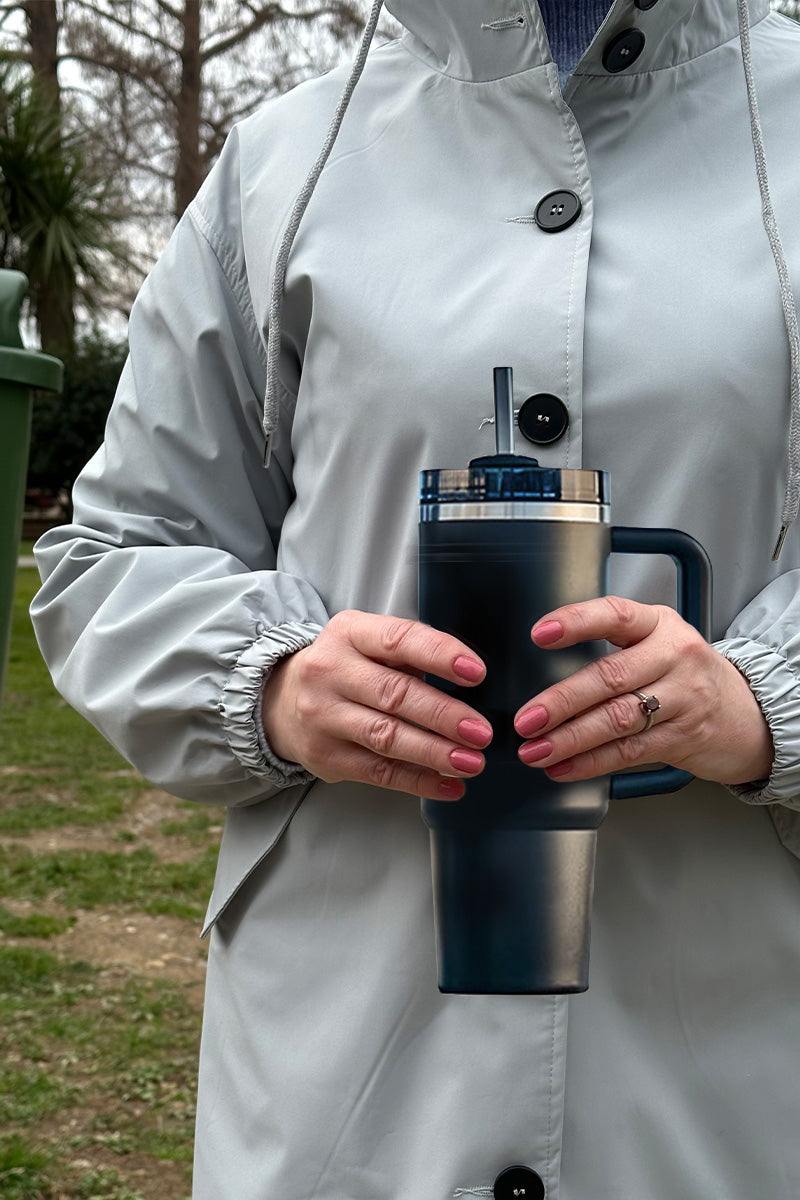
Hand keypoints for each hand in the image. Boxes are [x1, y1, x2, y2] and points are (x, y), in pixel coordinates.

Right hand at [260, 609, 493, 800]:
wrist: (282, 701)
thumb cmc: (347, 668)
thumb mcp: (368, 643)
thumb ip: (409, 654)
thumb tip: (471, 682)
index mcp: (349, 633)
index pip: (398, 640)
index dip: (439, 655)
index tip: (476, 673)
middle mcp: (330, 671)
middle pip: (394, 695)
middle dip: (443, 715)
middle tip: (482, 732)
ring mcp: (323, 717)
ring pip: (386, 737)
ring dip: (434, 752)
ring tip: (472, 762)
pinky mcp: (326, 757)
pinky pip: (378, 772)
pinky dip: (418, 781)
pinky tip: (449, 785)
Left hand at [513, 596, 774, 787]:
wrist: (748, 714)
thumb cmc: (685, 674)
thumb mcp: (658, 642)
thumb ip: (614, 646)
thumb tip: (541, 666)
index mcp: (659, 624)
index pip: (615, 615)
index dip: (577, 622)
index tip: (540, 634)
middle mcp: (674, 657)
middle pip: (611, 677)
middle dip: (562, 701)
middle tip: (527, 719)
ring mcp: (683, 699)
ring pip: (618, 719)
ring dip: (570, 739)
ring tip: (536, 750)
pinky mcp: (682, 738)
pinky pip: (629, 751)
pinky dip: (591, 762)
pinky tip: (564, 767)